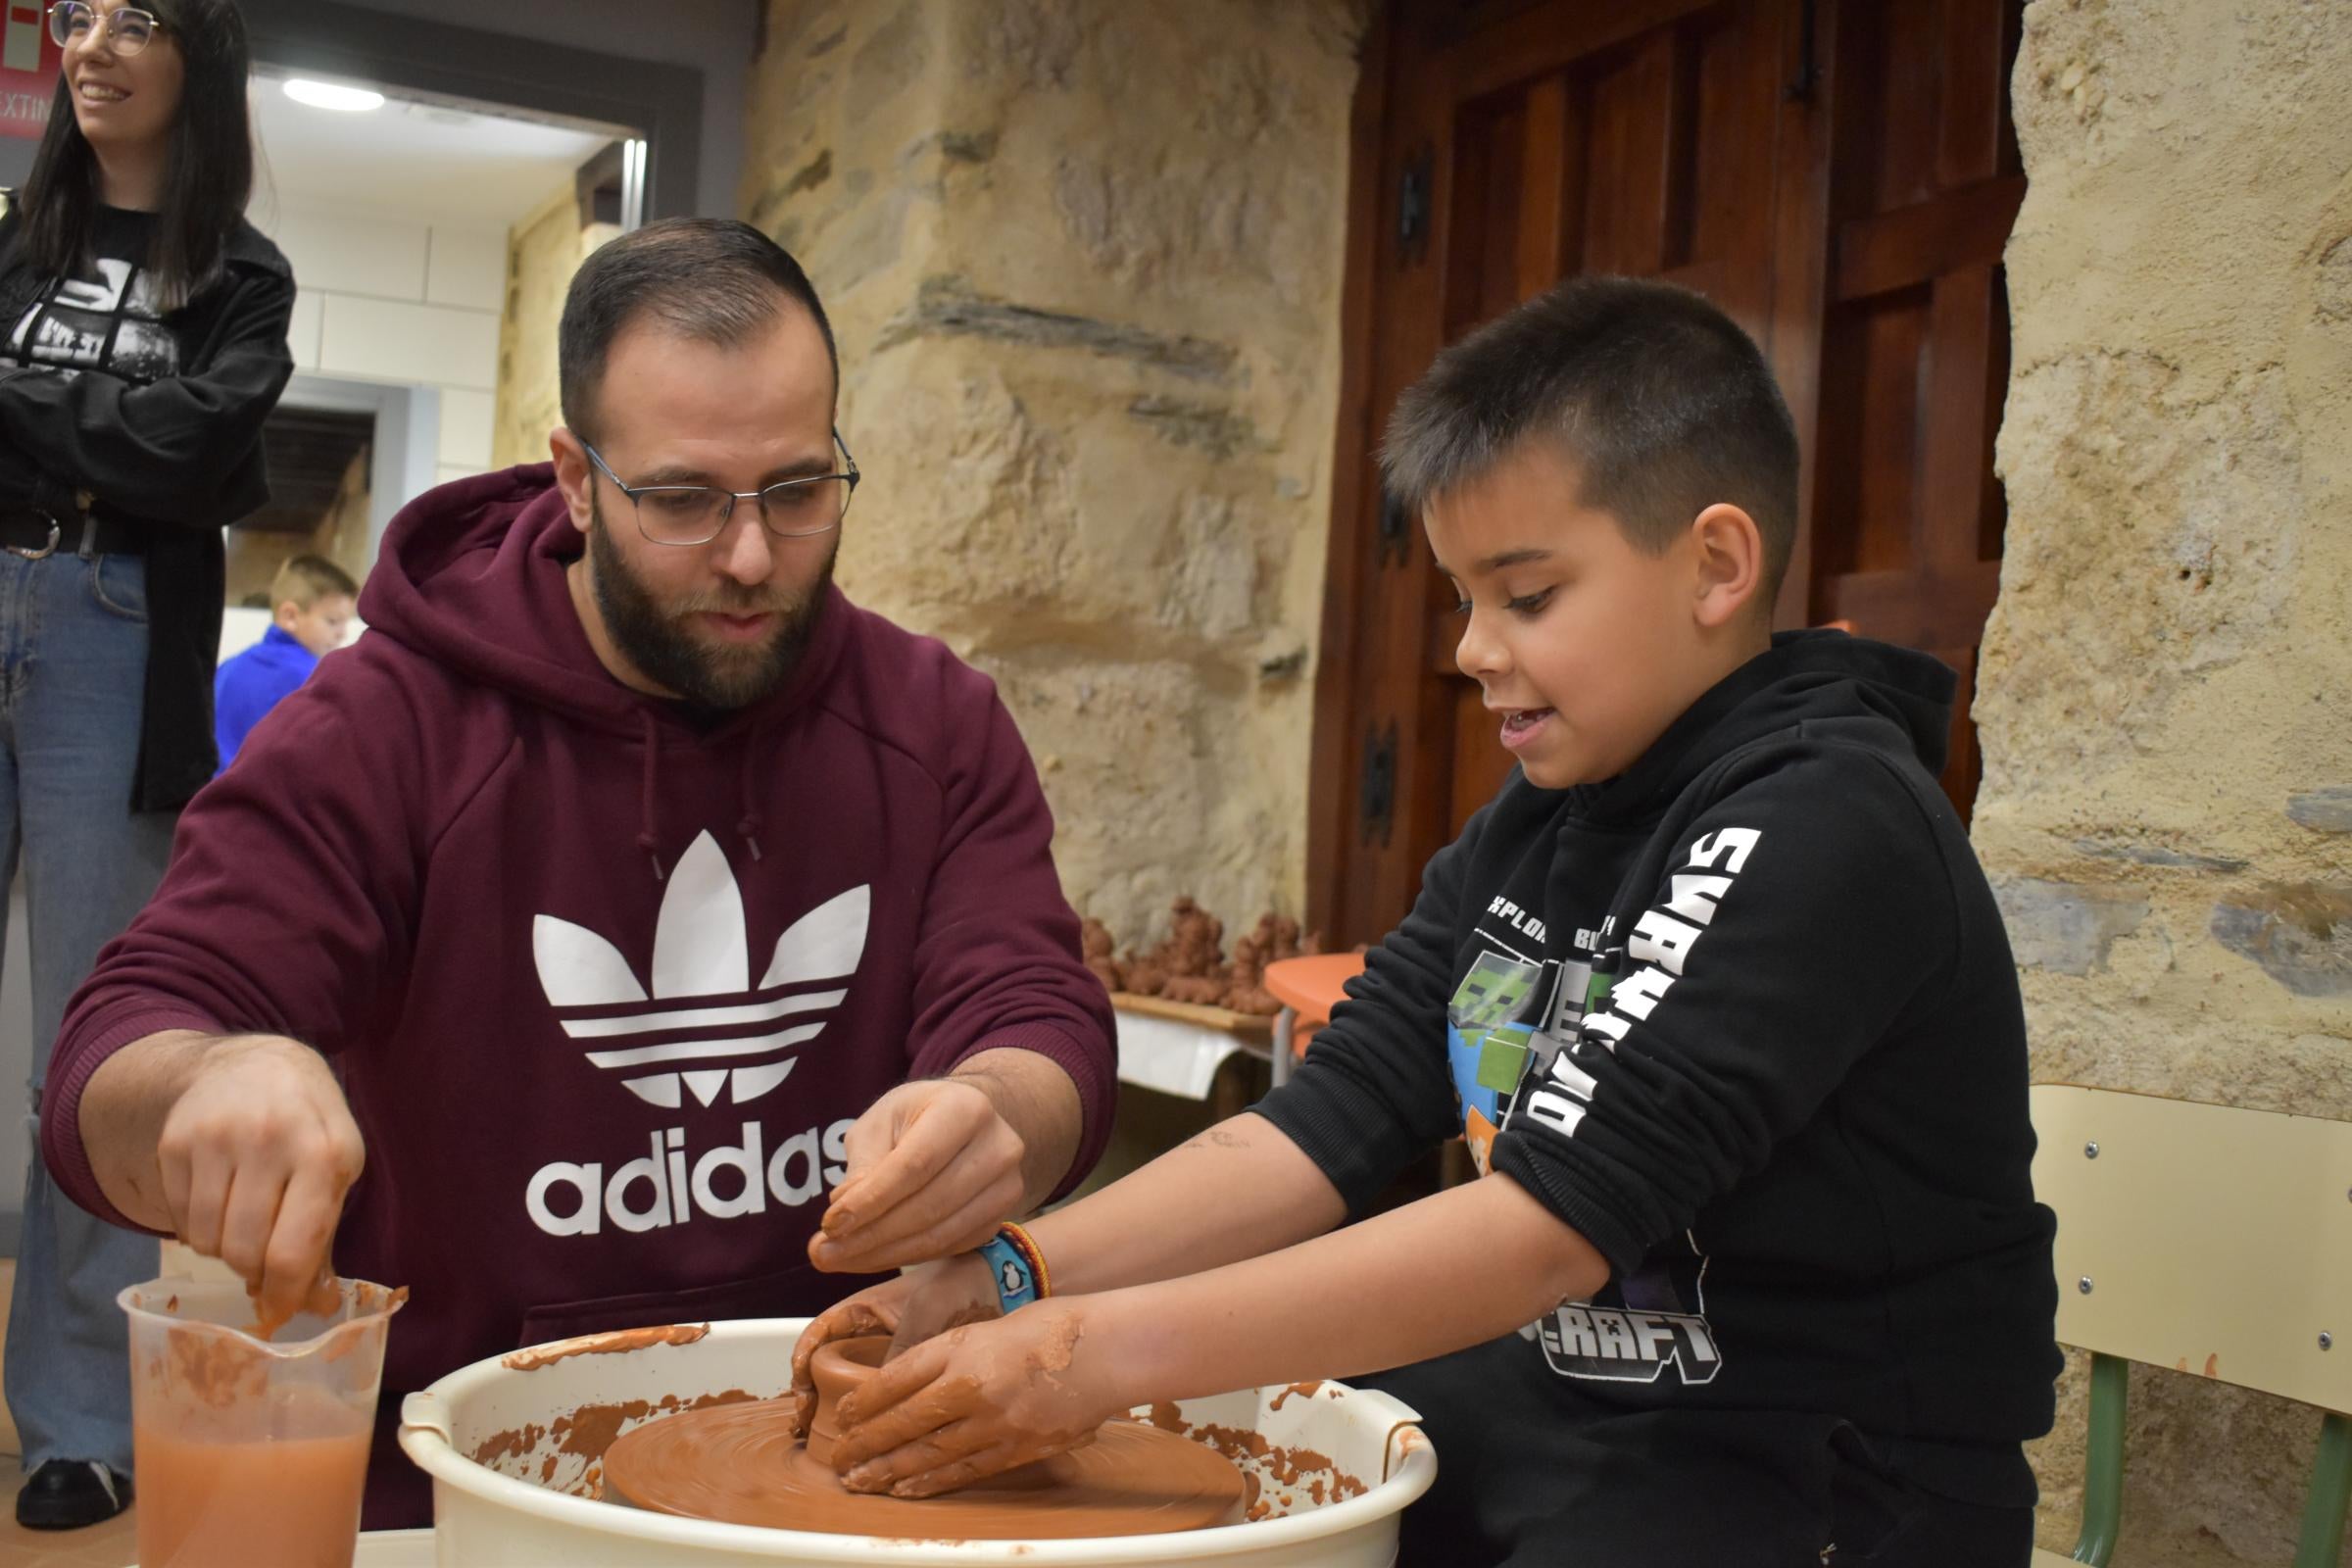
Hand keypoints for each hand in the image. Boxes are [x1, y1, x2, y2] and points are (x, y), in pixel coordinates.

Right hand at [156, 1035, 363, 1331]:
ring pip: (207, 1241)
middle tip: (262, 1261)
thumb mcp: (337, 1166)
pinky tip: (219, 1200)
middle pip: (243, 1252)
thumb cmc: (308, 1125)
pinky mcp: (174, 1142)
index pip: (294, 1249)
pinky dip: (198, 1228)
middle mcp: (268, 1142)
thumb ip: (325, 1236)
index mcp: (323, 1153)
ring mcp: (215, 1139)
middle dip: (254, 1271)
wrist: (254, 1063)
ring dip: (224, 1250)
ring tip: (244, 1222)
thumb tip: (316, 1307)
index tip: (281, 1310)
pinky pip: (179, 1220)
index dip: (286, 1293)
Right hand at [787, 1254, 999, 1436]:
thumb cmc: (956, 1286)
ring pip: (847, 1384)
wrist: (995, 1286)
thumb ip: (901, 1345)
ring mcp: (885, 1355)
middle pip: (824, 1365)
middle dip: (810, 1394)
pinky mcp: (907, 1375)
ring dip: (833, 1410)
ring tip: (826, 1438)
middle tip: (804, 1423)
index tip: (802, 1388)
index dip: (802, 1360)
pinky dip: (871, 1417)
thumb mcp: (925, 1313)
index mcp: (862, 1310)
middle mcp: (867, 1334)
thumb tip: (879, 1394)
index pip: (818, 1334)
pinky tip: (870, 1439)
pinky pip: (880, 1397)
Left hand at [809, 1076, 1026, 1272]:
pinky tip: (870, 1257)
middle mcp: (998, 1147)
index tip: (829, 1224)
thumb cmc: (916, 1117)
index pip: (915, 1164)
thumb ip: (864, 1163)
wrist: (966, 1123)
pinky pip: (949, 1248)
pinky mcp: (1001, 1218)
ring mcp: (1007, 1186)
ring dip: (882, 1255)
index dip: (871, 1199)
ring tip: (838, 1258)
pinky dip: (905, 1258)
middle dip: (870, 1235)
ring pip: (939, 1234)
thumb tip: (844, 1214)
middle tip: (823, 1252)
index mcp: (966, 1109)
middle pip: (928, 1205)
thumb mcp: (881, 1121)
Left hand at [829, 1300, 1126, 1497]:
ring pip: (927, 1453)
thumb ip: (951, 1356)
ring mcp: (994, 1422)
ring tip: (862, 1480)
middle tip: (840, 1458)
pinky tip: (906, 1487)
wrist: (1109, 1350)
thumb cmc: (1055, 1328)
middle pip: (903, 1421)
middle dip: (866, 1443)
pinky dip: (930, 1481)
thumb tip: (912, 1385)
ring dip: (889, 1469)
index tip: (845, 1414)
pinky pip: (963, 1470)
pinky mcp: (1016, 1447)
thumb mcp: (991, 1328)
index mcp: (962, 1348)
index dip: (865, 1400)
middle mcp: (971, 1387)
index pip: (897, 1378)